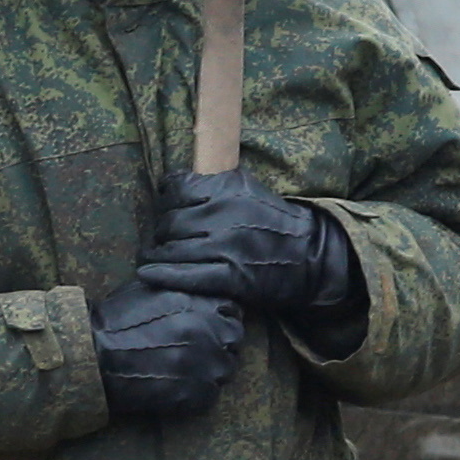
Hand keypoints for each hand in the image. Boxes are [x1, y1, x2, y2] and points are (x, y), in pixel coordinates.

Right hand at [90, 280, 245, 419]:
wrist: (94, 355)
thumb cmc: (118, 319)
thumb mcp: (154, 288)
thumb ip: (184, 288)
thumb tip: (201, 288)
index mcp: (203, 303)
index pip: (232, 309)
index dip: (218, 317)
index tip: (204, 324)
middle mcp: (211, 332)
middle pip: (234, 339)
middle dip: (219, 343)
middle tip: (193, 348)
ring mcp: (207, 366)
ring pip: (225, 369)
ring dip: (210, 369)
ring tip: (182, 368)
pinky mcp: (197, 394)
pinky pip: (210, 396)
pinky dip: (197, 393)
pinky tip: (175, 386)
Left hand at [135, 171, 360, 321]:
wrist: (310, 255)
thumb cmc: (274, 223)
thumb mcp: (248, 190)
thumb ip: (215, 185)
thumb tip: (176, 183)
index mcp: (228, 190)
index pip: (176, 189)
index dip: (164, 201)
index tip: (165, 209)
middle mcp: (225, 215)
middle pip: (171, 222)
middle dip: (160, 232)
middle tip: (159, 239)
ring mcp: (227, 247)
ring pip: (174, 249)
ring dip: (158, 255)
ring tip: (153, 257)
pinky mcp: (231, 277)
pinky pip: (187, 275)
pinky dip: (163, 275)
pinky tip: (149, 273)